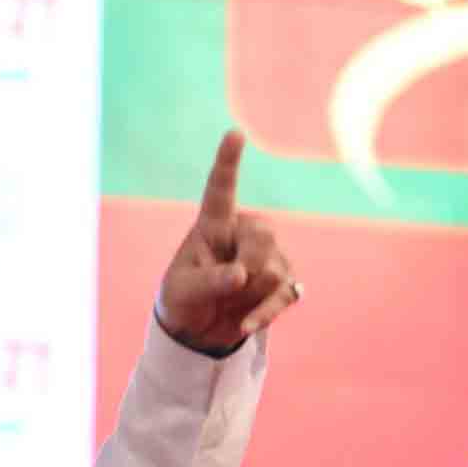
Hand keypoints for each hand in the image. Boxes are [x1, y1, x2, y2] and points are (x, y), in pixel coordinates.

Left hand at [156, 130, 301, 353]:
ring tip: (228, 302)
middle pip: (265, 238)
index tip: (233, 134)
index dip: (227, 162)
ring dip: (248, 296)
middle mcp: (244, 234)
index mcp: (213, 225)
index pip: (220, 190)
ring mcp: (269, 257)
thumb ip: (210, 281)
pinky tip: (245, 325)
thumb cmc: (183, 300)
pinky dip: (263, 314)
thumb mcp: (183, 291)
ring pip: (274, 272)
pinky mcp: (284, 283)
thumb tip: (243, 275)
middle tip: (226, 287)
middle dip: (247, 268)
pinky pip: (285, 296)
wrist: (197, 332)